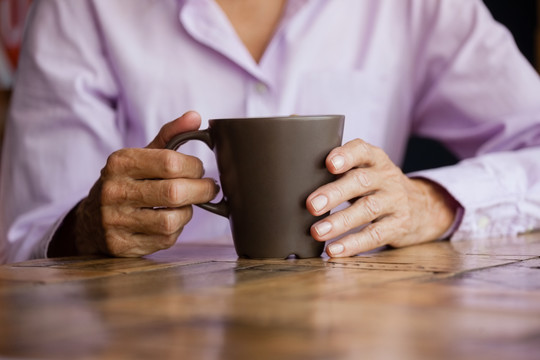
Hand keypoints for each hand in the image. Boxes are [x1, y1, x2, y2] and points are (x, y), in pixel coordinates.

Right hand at [74, 111, 217, 256]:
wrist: (91, 221)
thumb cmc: (126, 182)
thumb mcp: (141, 155)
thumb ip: (170, 135)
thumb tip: (195, 117)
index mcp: (120, 163)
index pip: (170, 162)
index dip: (194, 166)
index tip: (199, 169)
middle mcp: (114, 191)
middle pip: (174, 192)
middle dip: (201, 190)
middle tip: (208, 188)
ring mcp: (116, 221)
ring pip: (172, 220)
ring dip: (188, 212)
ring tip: (186, 204)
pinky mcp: (123, 244)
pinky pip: (165, 239)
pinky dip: (176, 229)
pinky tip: (170, 220)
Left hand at [306, 139, 458, 256]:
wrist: (423, 206)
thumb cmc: (377, 185)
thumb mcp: (364, 168)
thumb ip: (336, 163)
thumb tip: (290, 138)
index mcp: (374, 159)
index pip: (362, 150)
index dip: (346, 155)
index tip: (329, 163)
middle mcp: (386, 177)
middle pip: (361, 182)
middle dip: (334, 193)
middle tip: (311, 205)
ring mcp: (395, 201)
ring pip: (367, 210)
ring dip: (340, 222)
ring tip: (317, 232)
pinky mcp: (399, 225)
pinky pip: (376, 235)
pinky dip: (353, 244)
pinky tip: (333, 250)